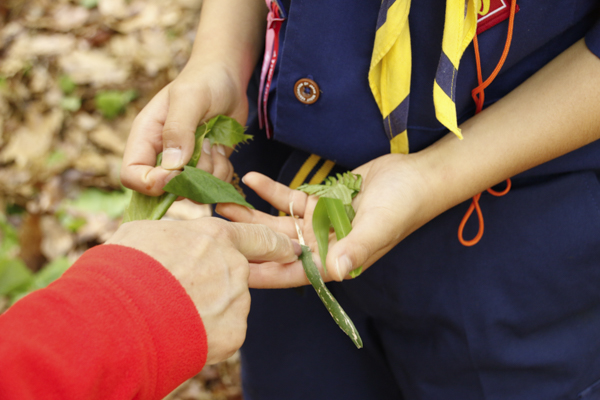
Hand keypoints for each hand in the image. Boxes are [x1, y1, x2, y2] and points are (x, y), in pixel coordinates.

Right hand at [105, 217, 300, 363]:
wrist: (119, 315)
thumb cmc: (124, 267)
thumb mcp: (147, 234)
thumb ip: (175, 236)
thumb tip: (174, 240)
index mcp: (216, 237)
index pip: (258, 237)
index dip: (274, 244)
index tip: (290, 249)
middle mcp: (235, 266)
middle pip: (235, 277)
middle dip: (216, 285)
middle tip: (182, 295)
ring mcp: (237, 301)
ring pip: (229, 307)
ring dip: (208, 311)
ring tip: (172, 315)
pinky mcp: (235, 333)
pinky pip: (225, 334)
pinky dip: (207, 337)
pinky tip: (181, 333)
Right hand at [121, 61, 247, 195]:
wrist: (228, 78)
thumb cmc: (204, 81)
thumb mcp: (190, 98)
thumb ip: (178, 130)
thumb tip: (173, 167)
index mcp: (145, 138)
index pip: (132, 175)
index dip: (151, 184)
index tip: (177, 174)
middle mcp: (162, 155)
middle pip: (165, 190)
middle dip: (190, 178)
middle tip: (205, 148)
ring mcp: (185, 164)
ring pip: (193, 191)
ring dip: (210, 173)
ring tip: (214, 144)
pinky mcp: (206, 167)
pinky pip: (212, 185)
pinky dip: (222, 172)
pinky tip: (222, 150)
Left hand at [216, 153, 433, 287]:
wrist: (416, 176)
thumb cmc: (403, 206)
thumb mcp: (379, 226)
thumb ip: (357, 248)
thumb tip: (337, 270)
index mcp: (336, 259)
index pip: (292, 271)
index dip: (262, 273)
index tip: (231, 268)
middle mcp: (324, 245)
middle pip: (278, 247)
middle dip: (248, 241)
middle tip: (214, 233)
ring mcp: (320, 223)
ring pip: (278, 222)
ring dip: (253, 215)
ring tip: (223, 205)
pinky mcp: (320, 201)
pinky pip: (290, 198)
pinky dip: (271, 190)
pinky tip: (251, 179)